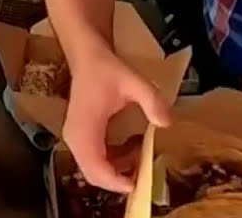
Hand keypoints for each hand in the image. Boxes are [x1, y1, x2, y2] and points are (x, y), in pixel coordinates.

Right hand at [62, 48, 170, 192]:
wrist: (87, 57)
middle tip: (144, 175)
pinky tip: (132, 149)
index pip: (96, 167)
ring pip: (93, 169)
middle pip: (93, 174)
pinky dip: (113, 161)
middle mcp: (75, 137)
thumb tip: (166, 124)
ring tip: (141, 158)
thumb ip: (152, 101)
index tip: (137, 185)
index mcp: (85, 128)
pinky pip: (94, 159)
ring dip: (117, 170)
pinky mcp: (80, 136)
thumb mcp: (134, 81)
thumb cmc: (107, 69)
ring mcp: (75, 138)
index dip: (115, 181)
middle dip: (118, 180)